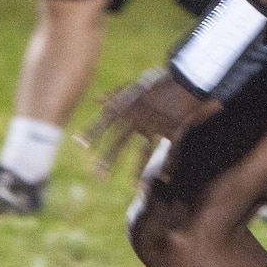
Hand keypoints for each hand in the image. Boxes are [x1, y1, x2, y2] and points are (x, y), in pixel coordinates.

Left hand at [80, 66, 207, 175]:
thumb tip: (97, 99)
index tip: (79, 144)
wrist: (187, 80)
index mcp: (129, 106)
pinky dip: (168, 166)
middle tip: (97, 173)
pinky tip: (164, 178)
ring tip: (132, 185)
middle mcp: (139, 118)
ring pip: (145, 151)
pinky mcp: (172, 130)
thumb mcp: (137, 87)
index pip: (105, 120)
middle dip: (108, 158)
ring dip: (138, 170)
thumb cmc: (161, 82)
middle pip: (120, 141)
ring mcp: (156, 126)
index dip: (92, 132)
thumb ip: (116, 95)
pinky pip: (169, 150)